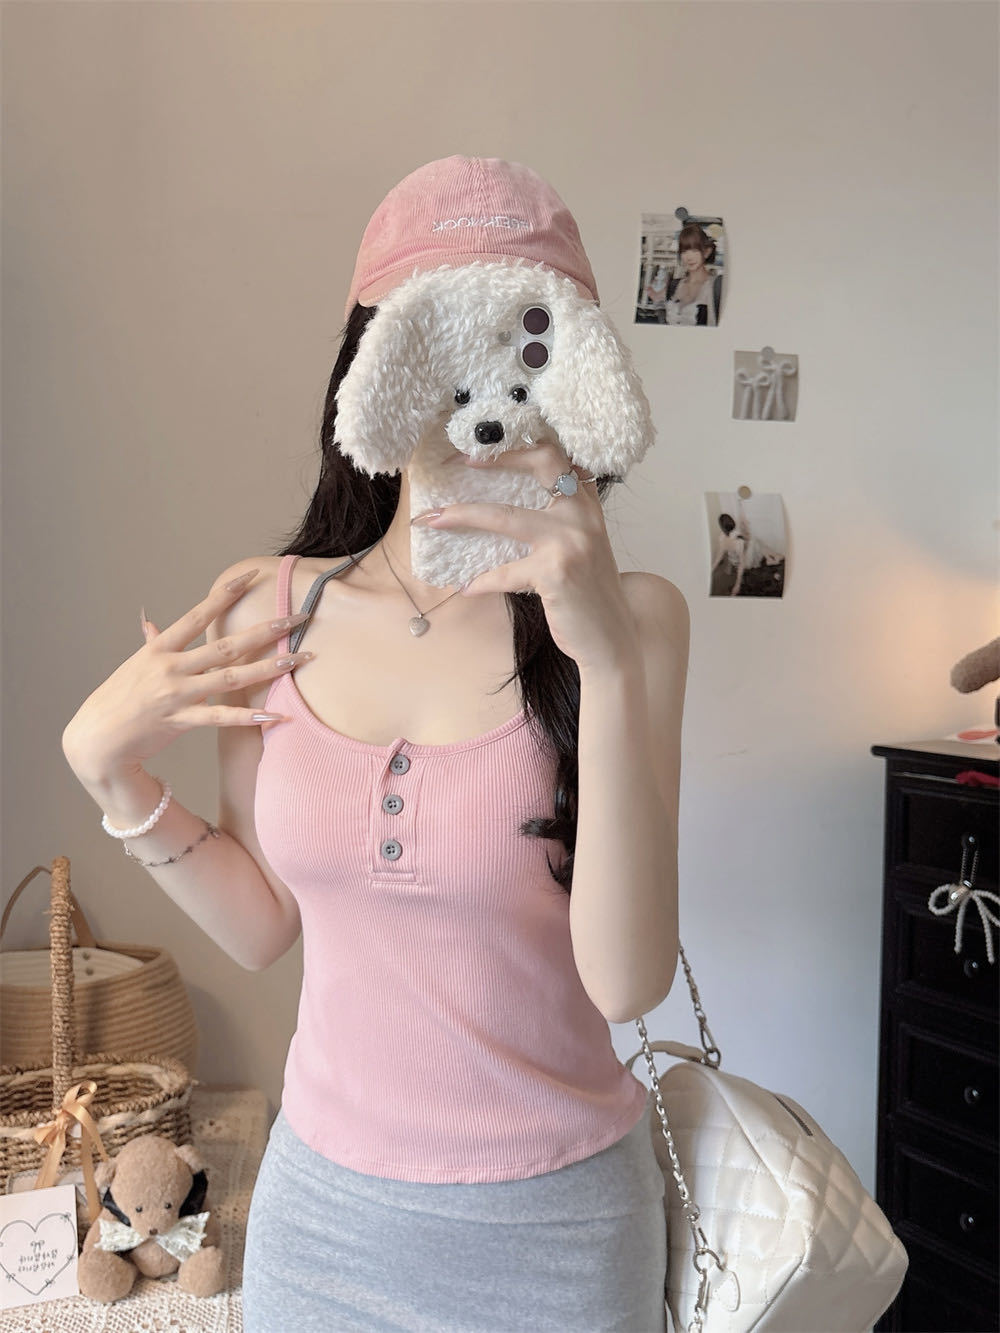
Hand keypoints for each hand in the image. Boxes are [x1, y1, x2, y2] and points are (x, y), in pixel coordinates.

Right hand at [61, 569, 307, 779]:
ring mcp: (177, 693)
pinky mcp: (181, 720)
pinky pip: (221, 718)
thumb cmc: (118, 698)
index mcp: (160, 649)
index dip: (225, 595)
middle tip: (298, 618)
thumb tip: (151, 623)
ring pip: (232, 677)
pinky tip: (277, 715)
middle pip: (227, 644)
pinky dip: (250, 717)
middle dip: (265, 630)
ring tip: (299, 659)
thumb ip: (150, 643)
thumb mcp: (134, 665)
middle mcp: (171, 667)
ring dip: (269, 668)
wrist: (97, 738)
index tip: (251, 577)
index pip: (198, 614)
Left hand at [414, 440, 638, 674]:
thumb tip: (504, 511)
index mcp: (588, 506)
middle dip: (497, 458)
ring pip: (505, 515)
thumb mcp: (584, 548)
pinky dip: (481, 581)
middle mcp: (583, 516)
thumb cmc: (589, 597)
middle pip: (541, 463)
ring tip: (432, 519)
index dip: (521, 446)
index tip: (484, 450)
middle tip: (460, 462)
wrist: (613, 639)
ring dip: (462, 515)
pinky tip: (467, 588)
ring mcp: (571, 542)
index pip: (559, 457)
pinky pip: (504, 572)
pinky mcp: (556, 572)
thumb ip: (561, 522)